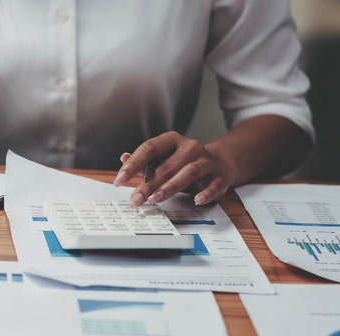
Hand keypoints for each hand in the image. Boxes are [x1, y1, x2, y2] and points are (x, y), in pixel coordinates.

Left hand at [114, 131, 235, 205]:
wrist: (219, 164)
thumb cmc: (184, 163)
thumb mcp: (164, 159)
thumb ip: (145, 162)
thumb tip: (124, 158)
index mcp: (172, 140)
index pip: (149, 148)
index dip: (133, 164)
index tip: (119, 179)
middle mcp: (190, 148)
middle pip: (166, 166)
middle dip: (148, 184)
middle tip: (135, 198)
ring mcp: (206, 162)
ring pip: (188, 172)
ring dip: (170, 187)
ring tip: (155, 199)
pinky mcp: (219, 177)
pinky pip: (213, 185)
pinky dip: (205, 193)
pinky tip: (196, 200)